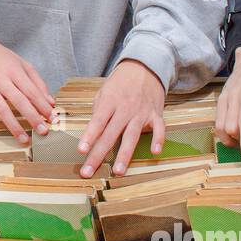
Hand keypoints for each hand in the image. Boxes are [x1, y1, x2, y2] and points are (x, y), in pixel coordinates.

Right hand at [0, 33, 54, 143]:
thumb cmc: (2, 58)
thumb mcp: (23, 64)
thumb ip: (38, 83)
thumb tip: (50, 102)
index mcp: (14, 71)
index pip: (32, 91)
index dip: (43, 106)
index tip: (52, 118)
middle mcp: (1, 80)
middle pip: (19, 101)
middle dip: (32, 117)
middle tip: (43, 130)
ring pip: (1, 109)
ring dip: (13, 126)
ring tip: (24, 139)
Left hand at [77, 59, 165, 176]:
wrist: (144, 68)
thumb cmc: (120, 83)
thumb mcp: (103, 92)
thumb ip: (98, 112)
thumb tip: (91, 133)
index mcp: (109, 102)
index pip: (97, 122)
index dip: (89, 136)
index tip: (81, 151)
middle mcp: (125, 108)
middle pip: (110, 134)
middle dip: (99, 154)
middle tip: (89, 172)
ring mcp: (141, 112)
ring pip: (132, 136)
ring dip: (125, 155)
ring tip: (118, 171)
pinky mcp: (156, 114)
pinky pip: (159, 129)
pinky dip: (158, 140)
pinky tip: (155, 152)